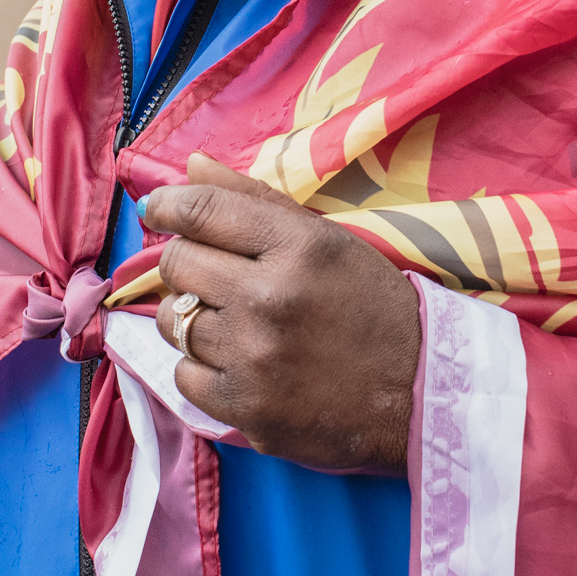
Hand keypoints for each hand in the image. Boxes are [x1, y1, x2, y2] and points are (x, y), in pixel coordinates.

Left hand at [140, 153, 419, 473]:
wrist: (418, 394)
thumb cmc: (373, 308)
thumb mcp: (329, 241)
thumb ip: (256, 201)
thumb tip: (193, 166)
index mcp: (298, 247)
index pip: (202, 211)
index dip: (168, 205)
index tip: (157, 208)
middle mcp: (270, 299)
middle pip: (177, 265)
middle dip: (184, 263)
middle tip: (211, 274)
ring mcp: (255, 359)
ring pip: (174, 322)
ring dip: (192, 318)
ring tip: (233, 322)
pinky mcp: (246, 409)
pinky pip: (184, 377)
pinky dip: (203, 370)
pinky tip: (240, 364)